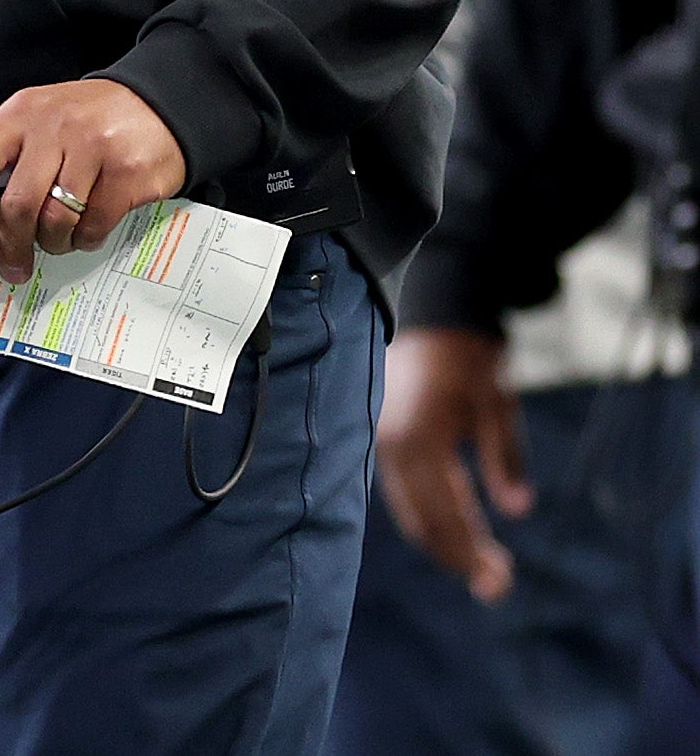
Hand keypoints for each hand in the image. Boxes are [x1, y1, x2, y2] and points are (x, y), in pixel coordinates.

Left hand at [0, 78, 187, 278]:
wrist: (160, 102)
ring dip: (52, 243)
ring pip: (55, 221)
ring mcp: (93, 151)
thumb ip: (8, 154)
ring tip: (57, 240)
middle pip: (16, 203)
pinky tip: (88, 229)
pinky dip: (86, 239)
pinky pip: (94, 227)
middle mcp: (54, 130)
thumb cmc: (88, 118)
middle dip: (10, 244)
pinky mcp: (127, 175)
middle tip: (12, 267)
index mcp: (21, 115)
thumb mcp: (41, 118)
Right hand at [376, 328, 529, 601]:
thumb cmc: (471, 358)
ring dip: (443, 539)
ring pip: (409, 508)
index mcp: (417, 439)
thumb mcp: (499, 405)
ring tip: (480, 565)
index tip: (499, 582)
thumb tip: (517, 511)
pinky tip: (453, 530)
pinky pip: (403, 490)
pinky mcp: (385, 438)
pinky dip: (428, 515)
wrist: (436, 314)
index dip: (469, 551)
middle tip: (497, 586)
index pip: (442, 513)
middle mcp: (391, 446)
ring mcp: (382, 442)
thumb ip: (504, 459)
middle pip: (421, 518)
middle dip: (457, 555)